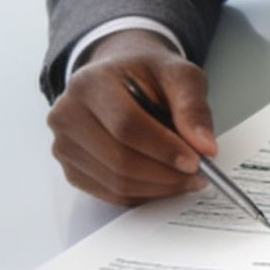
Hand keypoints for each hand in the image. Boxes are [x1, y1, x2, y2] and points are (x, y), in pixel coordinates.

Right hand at [45, 31, 215, 203]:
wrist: (120, 78)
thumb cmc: (148, 76)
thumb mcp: (179, 75)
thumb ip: (193, 106)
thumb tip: (205, 147)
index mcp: (91, 83)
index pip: (126, 124)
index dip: (163, 147)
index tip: (195, 161)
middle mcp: (67, 114)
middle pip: (119, 159)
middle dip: (164, 174)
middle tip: (197, 176)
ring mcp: (64, 144)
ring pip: (115, 182)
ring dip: (157, 188)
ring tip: (185, 179)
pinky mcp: (70, 168)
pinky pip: (109, 194)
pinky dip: (142, 194)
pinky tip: (163, 183)